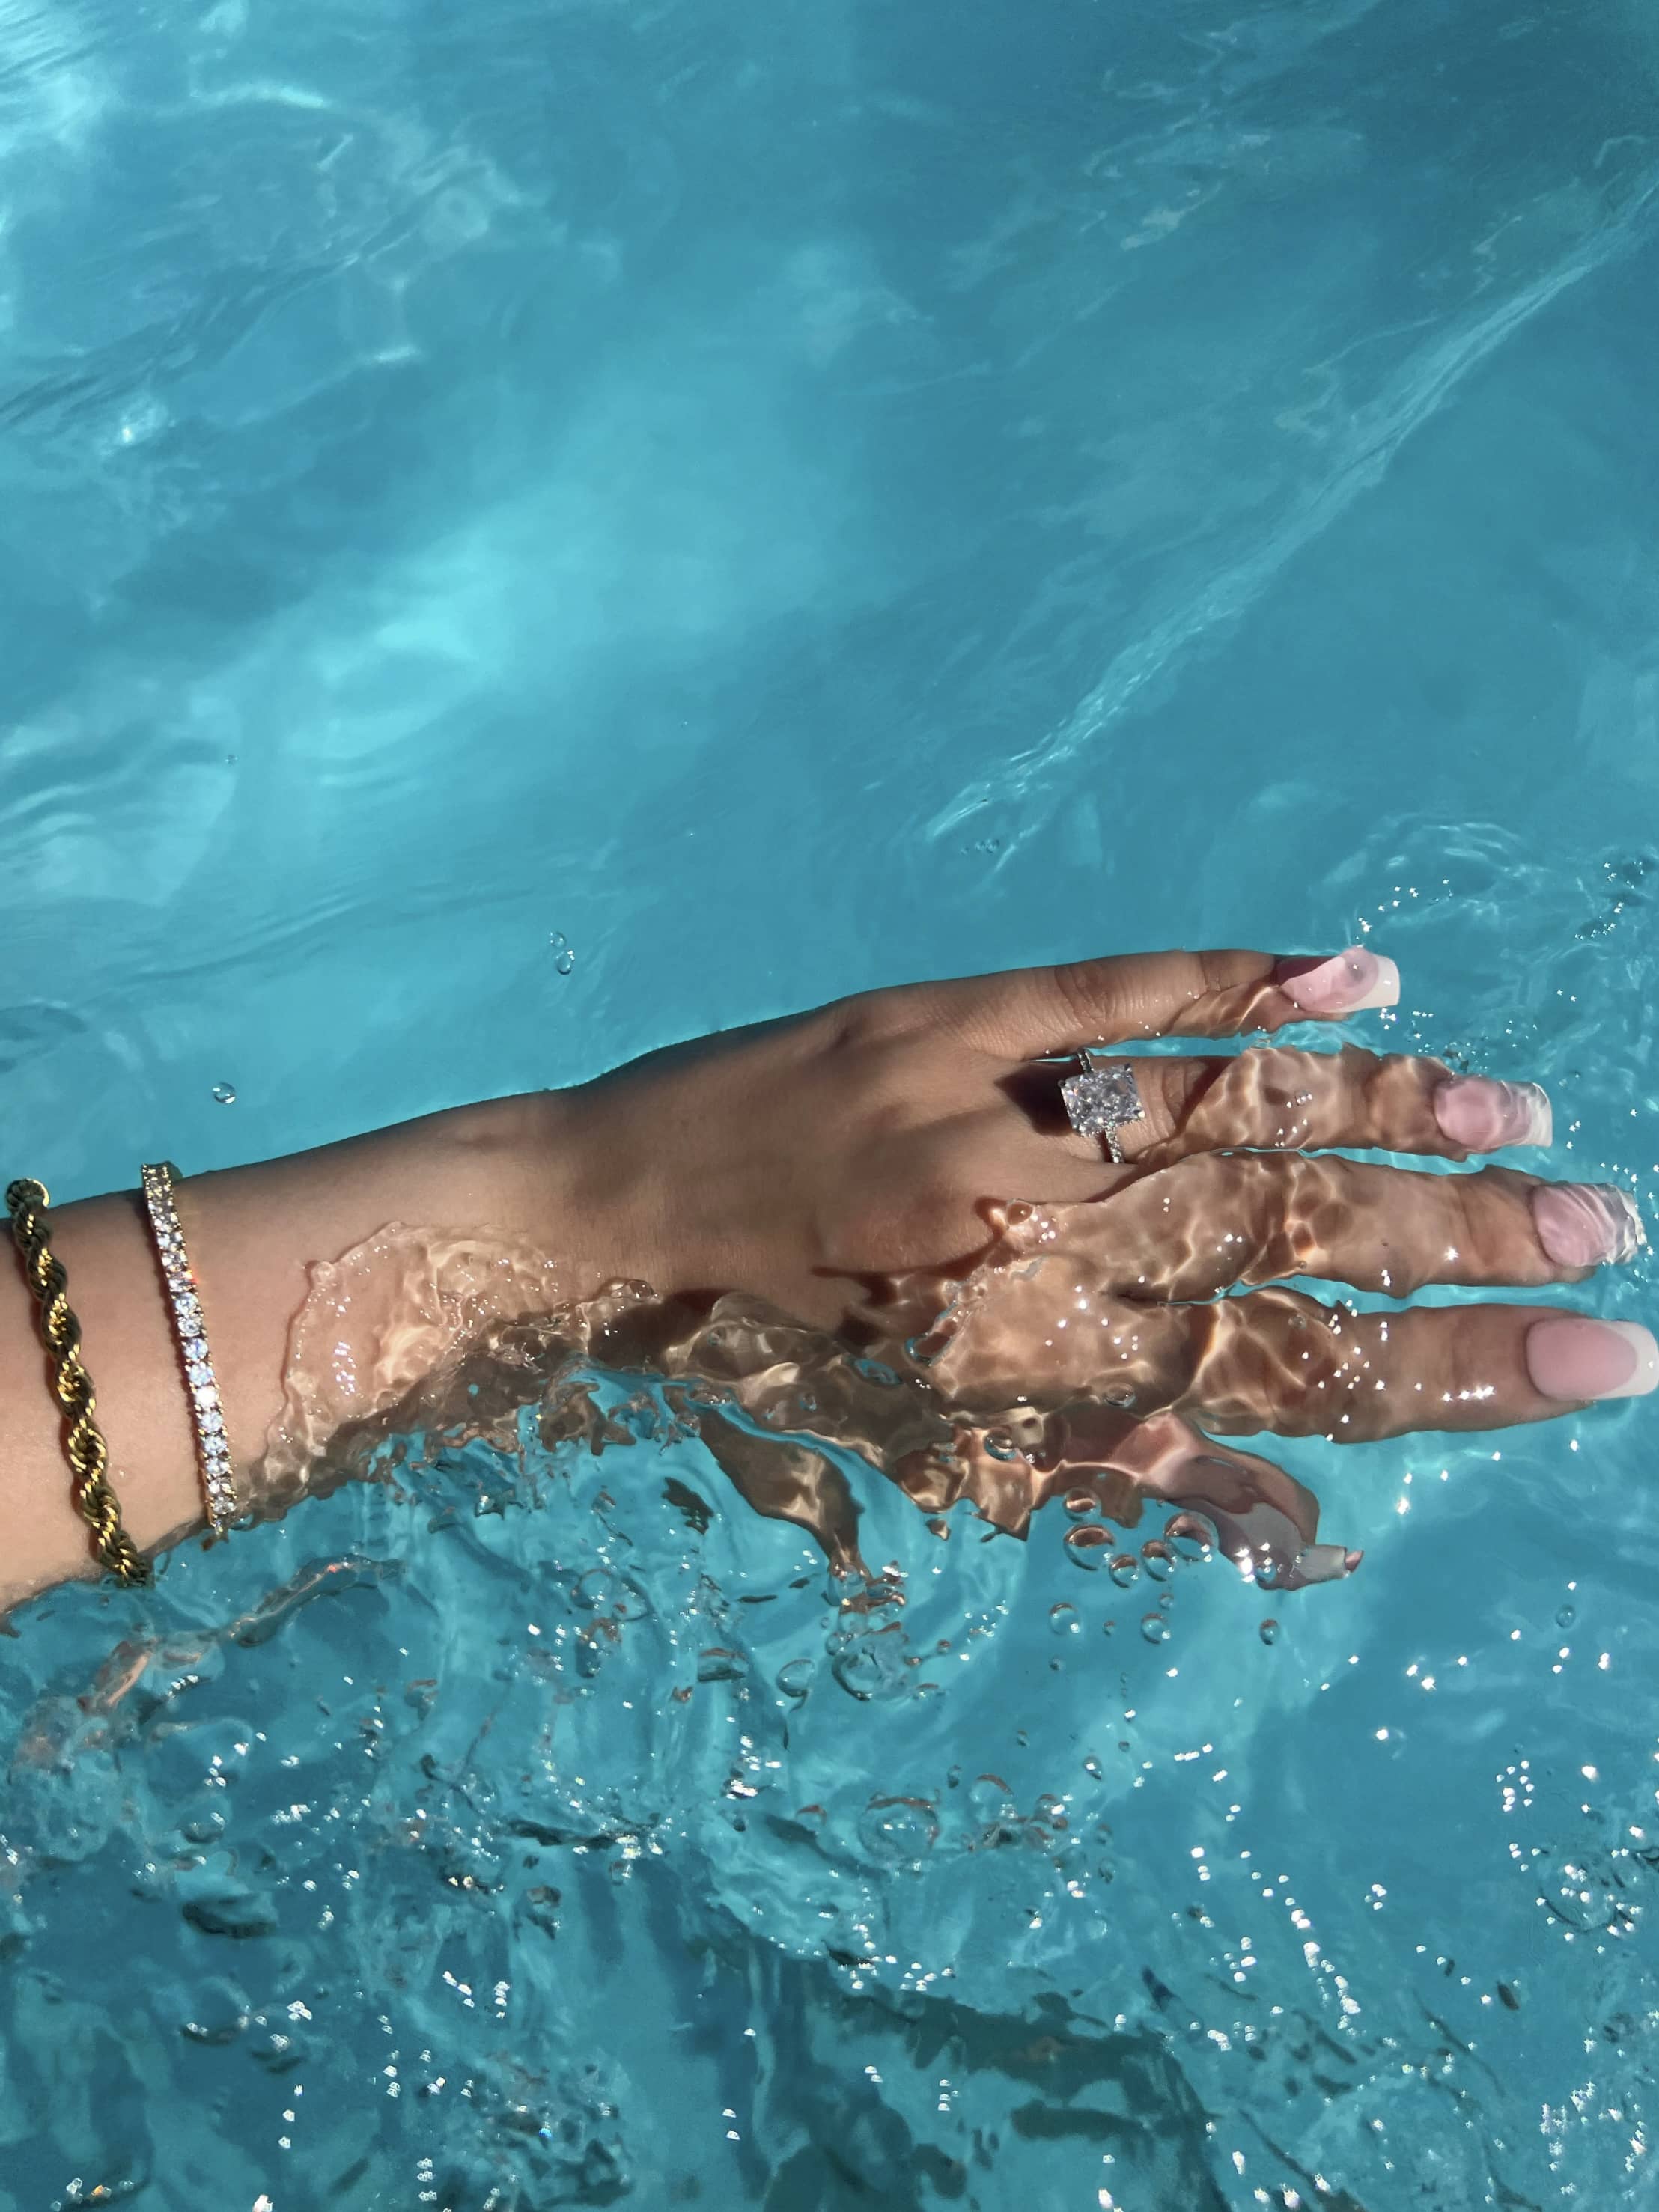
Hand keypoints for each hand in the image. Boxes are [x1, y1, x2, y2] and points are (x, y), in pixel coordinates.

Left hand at [528, 940, 1652, 1583]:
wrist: (583, 1235)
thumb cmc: (761, 1368)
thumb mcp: (933, 1451)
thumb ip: (1121, 1480)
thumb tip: (1305, 1528)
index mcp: (1024, 1362)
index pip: (1282, 1374)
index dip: (1449, 1372)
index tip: (1596, 1361)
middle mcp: (1019, 1239)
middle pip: (1279, 1234)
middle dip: (1454, 1239)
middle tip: (1605, 1235)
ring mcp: (981, 1110)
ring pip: (1220, 1107)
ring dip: (1381, 1111)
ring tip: (1518, 1115)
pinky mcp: (935, 1017)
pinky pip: (1105, 990)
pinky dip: (1234, 980)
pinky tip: (1355, 976)